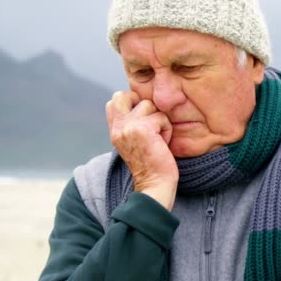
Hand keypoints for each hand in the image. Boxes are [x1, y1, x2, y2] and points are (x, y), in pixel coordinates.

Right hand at [106, 91, 177, 210]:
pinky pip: (162, 117)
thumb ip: (131, 124)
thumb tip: (141, 105)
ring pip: (149, 105)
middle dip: (142, 104)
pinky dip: (167, 130)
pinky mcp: (143, 129)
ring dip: (159, 120)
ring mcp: (128, 127)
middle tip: (151, 123)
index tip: (143, 120)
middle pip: (124, 95)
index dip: (130, 103)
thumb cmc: (151, 165)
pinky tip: (163, 144)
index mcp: (115, 130)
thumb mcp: (134, 142)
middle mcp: (118, 127)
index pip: (114, 101)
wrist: (154, 185)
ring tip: (158, 138)